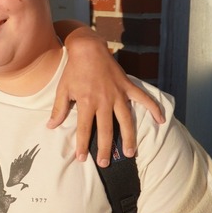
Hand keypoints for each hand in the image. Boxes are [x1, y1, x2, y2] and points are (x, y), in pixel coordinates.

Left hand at [49, 28, 163, 164]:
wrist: (88, 49)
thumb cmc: (73, 70)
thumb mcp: (62, 89)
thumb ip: (59, 109)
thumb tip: (50, 126)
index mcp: (86, 102)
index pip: (84, 129)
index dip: (83, 145)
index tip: (82, 159)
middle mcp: (104, 101)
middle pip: (106, 129)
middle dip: (105, 148)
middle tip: (105, 163)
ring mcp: (118, 94)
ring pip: (126, 120)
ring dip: (129, 137)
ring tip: (130, 153)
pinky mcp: (128, 86)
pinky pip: (144, 98)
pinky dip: (154, 108)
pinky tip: (161, 120)